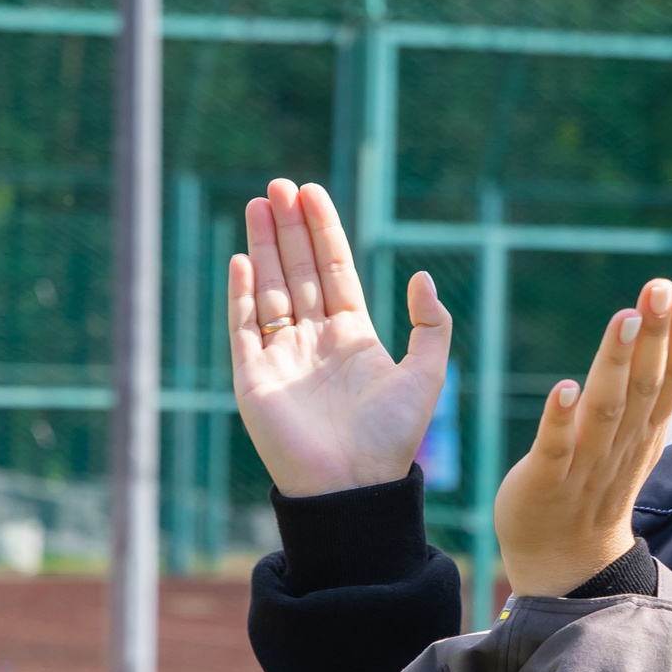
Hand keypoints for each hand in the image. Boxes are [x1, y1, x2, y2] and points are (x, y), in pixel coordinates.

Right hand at [229, 179, 451, 497]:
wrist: (353, 486)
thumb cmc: (393, 438)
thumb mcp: (427, 375)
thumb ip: (431, 325)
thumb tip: (421, 275)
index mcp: (353, 337)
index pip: (334, 270)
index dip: (324, 231)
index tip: (312, 193)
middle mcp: (314, 341)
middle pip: (297, 271)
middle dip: (288, 228)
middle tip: (279, 185)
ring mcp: (281, 357)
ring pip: (269, 289)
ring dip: (263, 247)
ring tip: (258, 204)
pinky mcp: (253, 378)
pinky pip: (243, 327)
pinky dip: (241, 293)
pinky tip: (241, 258)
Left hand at [494, 278, 671, 598]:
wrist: (565, 563)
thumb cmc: (594, 485)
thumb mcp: (631, 435)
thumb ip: (646, 386)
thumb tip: (668, 324)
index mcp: (643, 431)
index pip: (670, 377)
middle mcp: (621, 445)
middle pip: (643, 385)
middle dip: (655, 335)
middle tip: (662, 286)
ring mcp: (584, 466)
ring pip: (605, 411)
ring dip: (614, 364)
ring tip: (624, 318)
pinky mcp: (545, 484)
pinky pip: (555, 450)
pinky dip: (560, 420)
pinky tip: (563, 388)